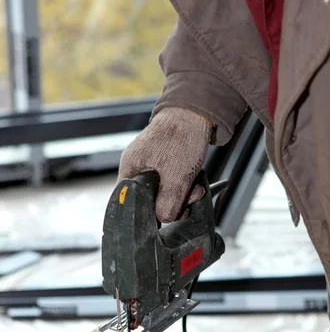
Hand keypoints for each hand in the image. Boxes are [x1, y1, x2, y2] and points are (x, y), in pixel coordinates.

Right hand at [118, 107, 211, 222]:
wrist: (199, 112)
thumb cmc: (183, 138)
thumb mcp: (176, 177)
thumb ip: (167, 203)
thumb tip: (163, 219)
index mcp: (130, 168)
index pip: (129, 202)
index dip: (146, 213)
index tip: (163, 217)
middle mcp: (137, 167)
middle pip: (148, 200)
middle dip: (170, 204)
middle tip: (186, 201)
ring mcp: (151, 164)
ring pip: (163, 193)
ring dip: (181, 196)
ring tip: (195, 189)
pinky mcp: (165, 163)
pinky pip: (172, 183)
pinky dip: (184, 186)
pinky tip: (195, 183)